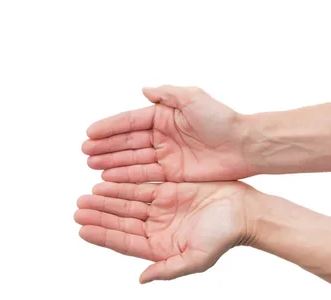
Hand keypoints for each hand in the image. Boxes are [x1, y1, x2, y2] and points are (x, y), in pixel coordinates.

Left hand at [74, 181, 253, 282]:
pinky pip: (139, 187)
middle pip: (120, 221)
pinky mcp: (167, 191)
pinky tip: (105, 182)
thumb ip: (168, 269)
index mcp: (159, 247)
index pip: (124, 242)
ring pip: (126, 204)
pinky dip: (122, 185)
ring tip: (86, 195)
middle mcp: (156, 228)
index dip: (102, 235)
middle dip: (98, 215)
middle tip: (77, 208)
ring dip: (106, 199)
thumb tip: (142, 279)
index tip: (81, 229)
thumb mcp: (196, 258)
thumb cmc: (223, 238)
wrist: (243, 212)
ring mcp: (160, 209)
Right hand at [82, 86, 251, 181]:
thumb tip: (144, 90)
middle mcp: (163, 136)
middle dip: (106, 148)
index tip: (89, 133)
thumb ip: (168, 94)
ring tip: (93, 167)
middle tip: (85, 153)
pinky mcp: (174, 174)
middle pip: (128, 143)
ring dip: (112, 163)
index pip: (130, 122)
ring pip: (133, 160)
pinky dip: (128, 177)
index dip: (110, 128)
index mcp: (164, 116)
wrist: (244, 146)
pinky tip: (111, 179)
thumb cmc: (222, 120)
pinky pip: (146, 176)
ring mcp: (167, 156)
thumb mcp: (194, 98)